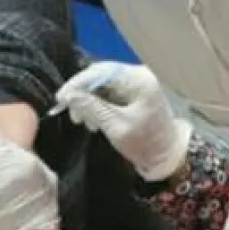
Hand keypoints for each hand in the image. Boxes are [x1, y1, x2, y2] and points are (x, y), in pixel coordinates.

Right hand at [57, 62, 191, 180]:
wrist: (168, 158)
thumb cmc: (145, 144)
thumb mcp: (115, 127)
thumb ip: (92, 108)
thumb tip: (68, 95)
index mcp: (139, 80)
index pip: (101, 71)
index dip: (77, 83)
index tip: (61, 99)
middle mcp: (138, 75)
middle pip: (100, 76)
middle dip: (82, 93)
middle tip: (69, 112)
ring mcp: (136, 84)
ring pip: (102, 85)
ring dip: (88, 101)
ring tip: (81, 120)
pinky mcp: (133, 94)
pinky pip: (109, 93)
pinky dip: (97, 105)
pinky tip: (92, 120)